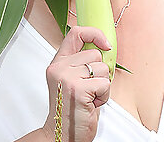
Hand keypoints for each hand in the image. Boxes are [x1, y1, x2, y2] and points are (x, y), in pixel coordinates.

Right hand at [42, 26, 111, 141]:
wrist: (61, 135)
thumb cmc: (70, 110)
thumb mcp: (71, 80)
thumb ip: (81, 63)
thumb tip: (104, 49)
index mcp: (57, 63)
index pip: (76, 33)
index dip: (95, 34)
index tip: (105, 45)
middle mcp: (59, 68)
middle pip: (95, 54)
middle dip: (100, 72)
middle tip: (89, 88)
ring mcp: (67, 77)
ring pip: (103, 69)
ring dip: (102, 86)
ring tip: (89, 97)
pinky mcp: (78, 89)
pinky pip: (105, 83)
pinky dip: (104, 96)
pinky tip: (92, 104)